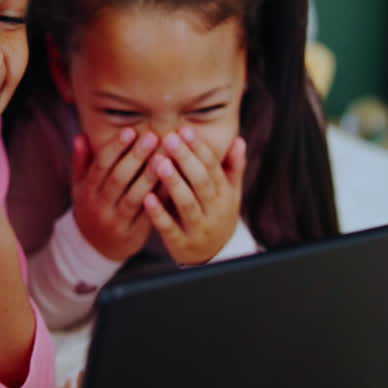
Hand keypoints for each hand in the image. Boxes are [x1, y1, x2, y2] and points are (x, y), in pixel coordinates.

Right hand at [71, 128, 160, 260]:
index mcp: (87, 191)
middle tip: (152, 137)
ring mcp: (117, 221)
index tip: (130, 131)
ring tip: (165, 157)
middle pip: (118, 179)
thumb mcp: (80, 186)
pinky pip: (149, 213)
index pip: (100, 166)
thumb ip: (81, 161)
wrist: (95, 247)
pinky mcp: (134, 233)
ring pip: (135, 196)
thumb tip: (81, 136)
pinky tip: (172, 181)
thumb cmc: (91, 206)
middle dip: (136, 157)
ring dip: (151, 176)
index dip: (115, 148)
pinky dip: (160, 197)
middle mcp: (100, 206)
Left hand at [143, 127, 245, 265]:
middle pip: (201, 182)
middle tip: (169, 138)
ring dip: (173, 183)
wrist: (214, 257)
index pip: (213, 168)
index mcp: (225, 195)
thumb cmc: (217, 215)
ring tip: (158, 162)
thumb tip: (239, 140)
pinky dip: (159, 213)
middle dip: (186, 159)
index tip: (184, 130)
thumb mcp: (230, 194)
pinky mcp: (182, 244)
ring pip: (187, 204)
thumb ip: (233, 168)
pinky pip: (170, 228)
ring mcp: (199, 228)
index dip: (199, 149)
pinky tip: (148, 197)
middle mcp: (214, 211)